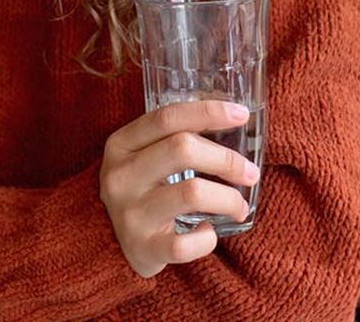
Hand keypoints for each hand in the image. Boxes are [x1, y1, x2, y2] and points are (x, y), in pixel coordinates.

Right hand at [99, 100, 259, 277]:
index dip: (208, 111)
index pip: (167, 117)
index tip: (241, 114)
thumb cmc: (142, 190)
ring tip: (239, 206)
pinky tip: (208, 233)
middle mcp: (120, 176)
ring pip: (192, 193)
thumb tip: (234, 118)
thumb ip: (174, 136)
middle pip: (182, 149)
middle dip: (226, 159)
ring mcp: (129, 213)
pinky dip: (207, 239)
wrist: (110, 244)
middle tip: (250, 173)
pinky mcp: (142, 247)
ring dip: (228, 199)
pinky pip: (185, 244)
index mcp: (121, 145)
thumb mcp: (144, 156)